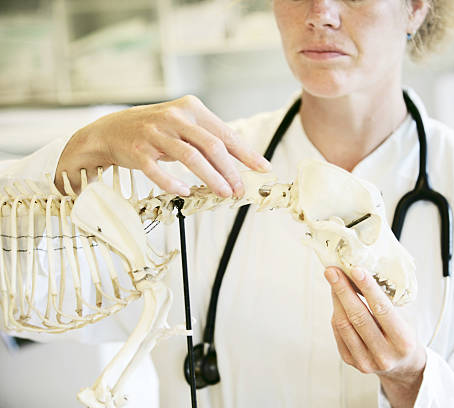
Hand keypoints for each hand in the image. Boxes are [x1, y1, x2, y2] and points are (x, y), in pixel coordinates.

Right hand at [55, 95, 270, 196]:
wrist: (110, 131)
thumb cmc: (155, 131)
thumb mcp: (183, 127)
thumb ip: (206, 140)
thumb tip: (238, 164)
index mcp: (191, 109)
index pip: (225, 133)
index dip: (246, 153)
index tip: (262, 168)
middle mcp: (175, 117)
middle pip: (212, 146)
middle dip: (230, 170)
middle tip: (239, 188)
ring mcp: (155, 133)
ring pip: (190, 158)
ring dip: (211, 178)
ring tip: (223, 193)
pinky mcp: (138, 150)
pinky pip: (159, 171)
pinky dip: (174, 183)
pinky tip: (185, 191)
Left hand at [324, 266, 425, 407]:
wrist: (402, 367)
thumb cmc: (403, 337)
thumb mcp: (404, 321)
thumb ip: (384, 305)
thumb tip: (358, 276)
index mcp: (402, 341)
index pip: (382, 310)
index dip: (367, 288)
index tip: (355, 270)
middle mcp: (384, 354)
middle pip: (358, 317)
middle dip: (343, 290)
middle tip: (333, 271)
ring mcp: (366, 361)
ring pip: (344, 324)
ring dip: (336, 299)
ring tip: (333, 280)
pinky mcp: (352, 362)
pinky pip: (338, 333)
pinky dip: (336, 313)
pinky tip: (337, 300)